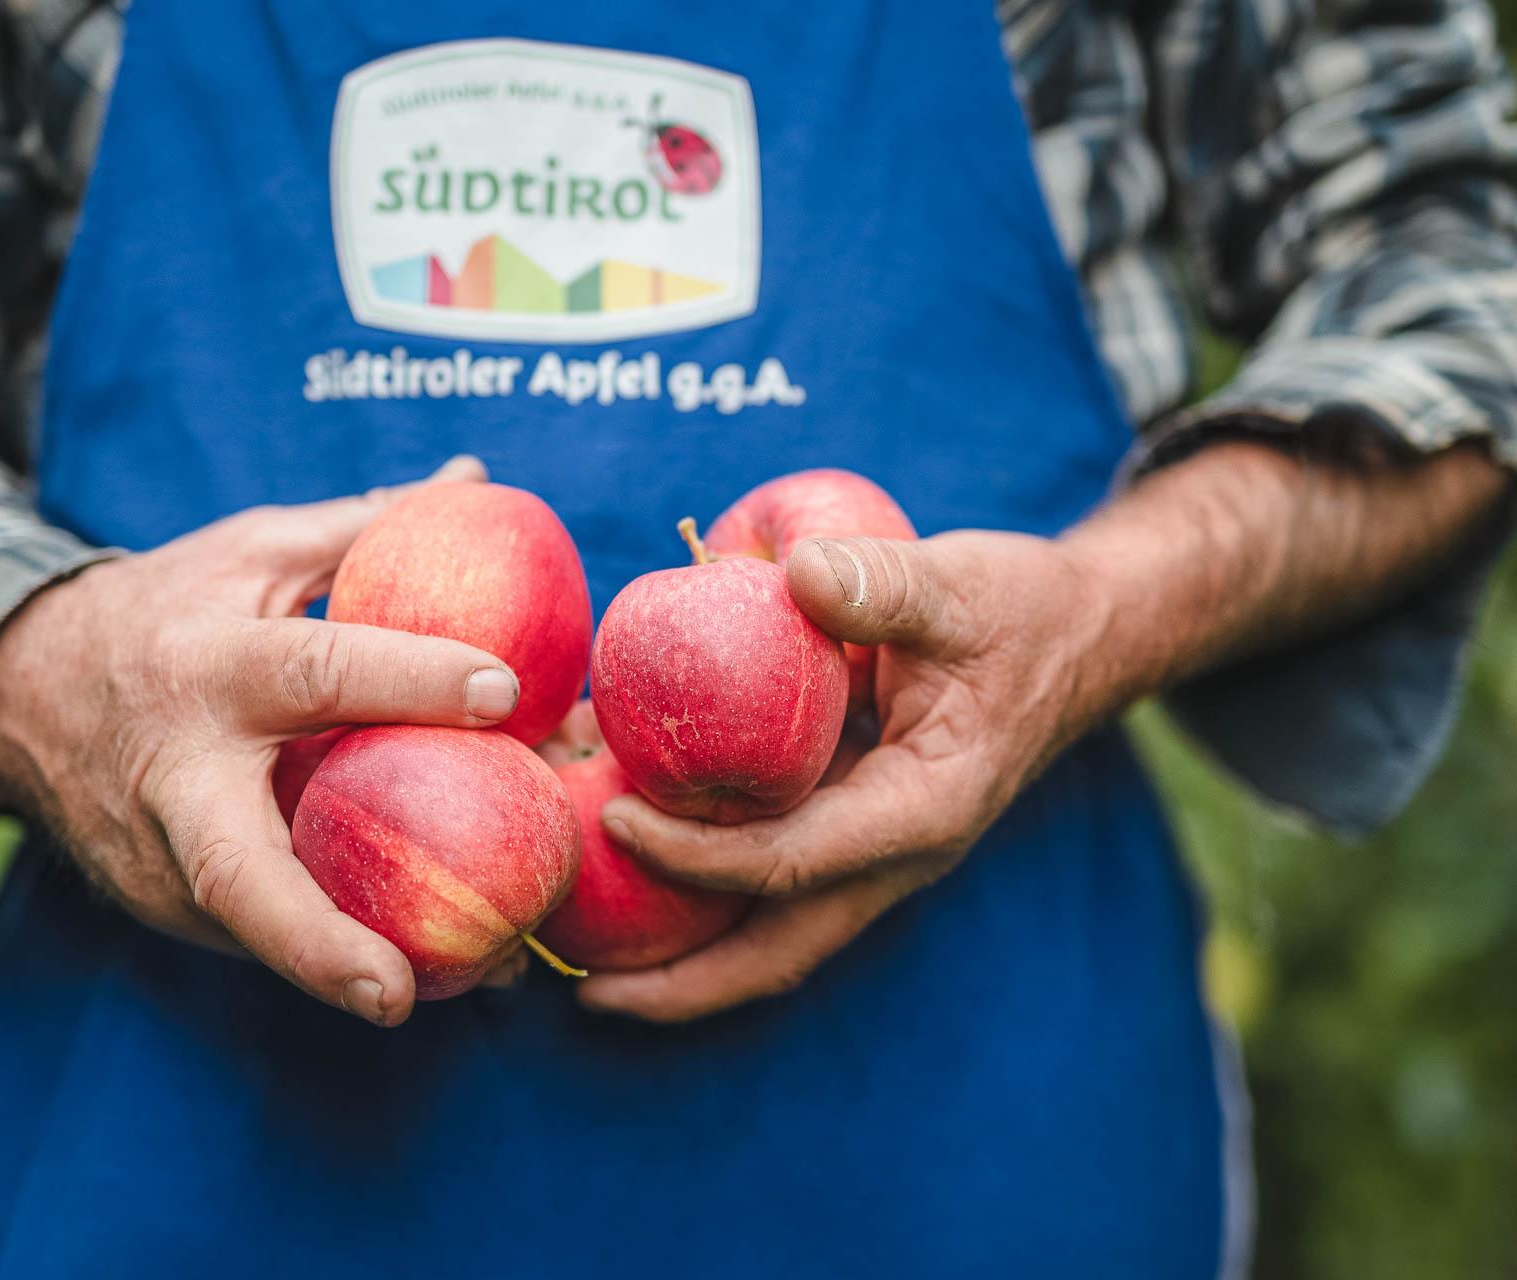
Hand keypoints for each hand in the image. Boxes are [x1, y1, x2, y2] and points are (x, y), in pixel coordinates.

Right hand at [0, 456, 521, 1027]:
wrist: (20, 690)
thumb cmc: (166, 610)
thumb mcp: (250, 552)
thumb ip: (362, 527)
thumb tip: (474, 481)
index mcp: (208, 666)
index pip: (314, 671)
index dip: (409, 677)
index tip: (503, 693)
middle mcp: (176, 774)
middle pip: (234, 871)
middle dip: (313, 939)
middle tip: (398, 992)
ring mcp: (157, 856)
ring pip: (254, 928)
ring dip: (358, 965)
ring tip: (482, 981)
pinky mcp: (161, 905)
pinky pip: (259, 935)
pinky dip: (340, 952)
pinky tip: (435, 968)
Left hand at [579, 530, 1116, 1021]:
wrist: (1078, 637)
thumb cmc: (1019, 610)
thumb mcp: (960, 585)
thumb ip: (885, 582)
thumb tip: (798, 572)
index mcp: (921, 812)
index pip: (790, 862)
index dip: (697, 855)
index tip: (616, 817)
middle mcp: (895, 856)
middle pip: (778, 953)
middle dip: (683, 987)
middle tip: (586, 998)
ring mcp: (872, 853)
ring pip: (772, 933)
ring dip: (685, 951)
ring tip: (588, 952)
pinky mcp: (851, 829)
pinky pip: (771, 880)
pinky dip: (703, 880)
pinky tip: (635, 852)